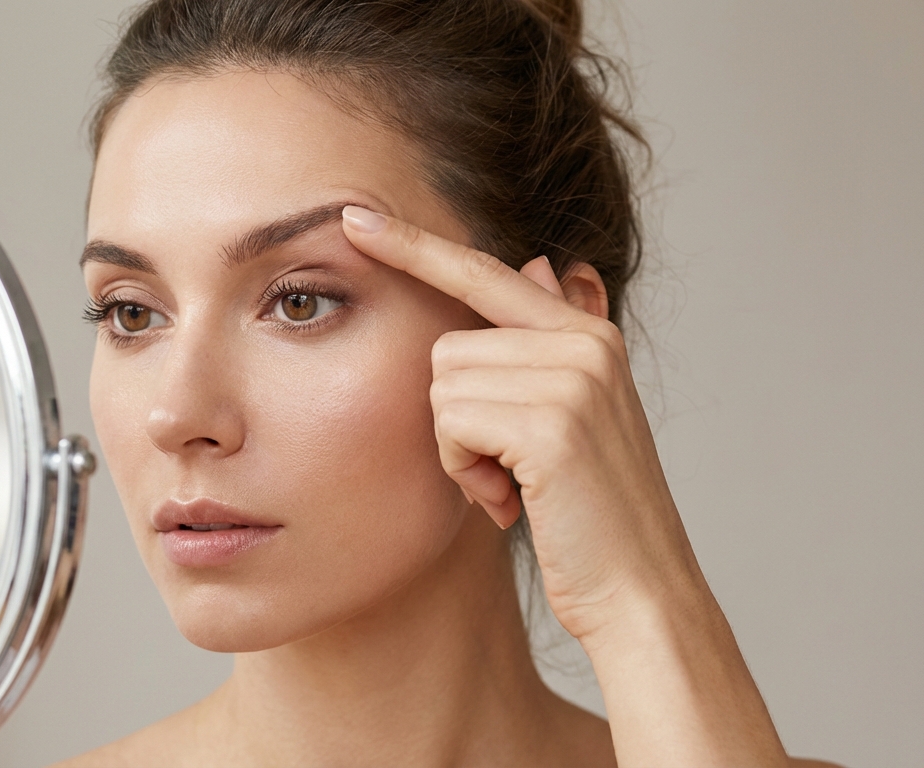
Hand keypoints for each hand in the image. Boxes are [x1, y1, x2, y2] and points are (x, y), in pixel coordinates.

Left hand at [340, 205, 693, 641]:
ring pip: (441, 386)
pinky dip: (464, 471)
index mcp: (587, 334)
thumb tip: (541, 263)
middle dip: (455, 419)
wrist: (637, 591)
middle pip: (445, 347)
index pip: (484, 272)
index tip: (354, 215)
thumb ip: (547, 342)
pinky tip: (509, 500)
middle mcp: (583, 342)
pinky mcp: (552, 424)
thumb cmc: (589, 514)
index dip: (415, 245)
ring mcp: (572, 378)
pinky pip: (451, 423)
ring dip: (458, 450)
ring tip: (513, 485)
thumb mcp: (572, 417)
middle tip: (504, 471)